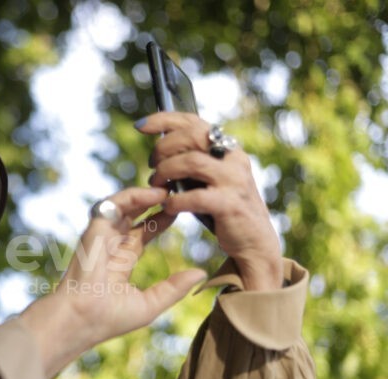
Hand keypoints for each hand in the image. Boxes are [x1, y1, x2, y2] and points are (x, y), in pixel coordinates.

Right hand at [19, 186, 206, 378]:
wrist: (82, 318)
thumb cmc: (110, 318)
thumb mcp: (150, 303)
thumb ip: (174, 287)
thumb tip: (201, 273)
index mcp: (120, 262)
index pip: (142, 233)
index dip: (159, 221)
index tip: (179, 211)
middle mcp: (109, 245)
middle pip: (132, 214)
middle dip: (153, 202)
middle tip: (177, 193)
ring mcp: (102, 235)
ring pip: (123, 204)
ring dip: (145, 194)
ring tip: (169, 190)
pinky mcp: (95, 229)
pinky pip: (114, 204)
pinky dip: (134, 195)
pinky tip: (154, 195)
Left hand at [137, 112, 282, 290]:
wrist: (254, 242)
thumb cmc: (224, 209)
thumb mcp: (211, 179)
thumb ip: (193, 161)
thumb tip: (161, 148)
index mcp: (228, 149)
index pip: (194, 122)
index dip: (165, 120)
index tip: (140, 125)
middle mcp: (234, 159)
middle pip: (191, 136)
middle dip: (162, 148)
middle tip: (151, 166)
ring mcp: (234, 180)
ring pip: (190, 162)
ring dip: (165, 172)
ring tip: (156, 185)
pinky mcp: (230, 204)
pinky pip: (194, 196)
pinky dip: (175, 200)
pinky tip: (168, 206)